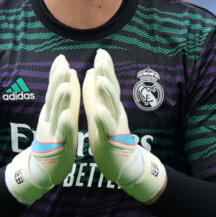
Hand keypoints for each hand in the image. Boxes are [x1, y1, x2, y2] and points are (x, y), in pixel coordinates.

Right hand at [5, 55, 79, 204]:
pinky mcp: (58, 146)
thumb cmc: (56, 138)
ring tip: (65, 85)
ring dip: (60, 99)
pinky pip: (61, 134)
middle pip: (53, 97)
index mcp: (53, 110)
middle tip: (63, 65)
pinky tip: (67, 115)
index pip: (54, 89)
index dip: (57, 74)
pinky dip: (64, 124)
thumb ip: (64, 96)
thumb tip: (69, 73)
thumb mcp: (61, 114)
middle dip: (57, 81)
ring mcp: (53, 132)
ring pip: (56, 113)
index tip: (61, 58)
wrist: (45, 168)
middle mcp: (50, 119)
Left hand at [82, 49, 166, 202]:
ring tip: (101, 79)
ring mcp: (114, 127)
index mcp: (109, 106)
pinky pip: (108, 129)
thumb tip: (94, 71)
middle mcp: (114, 113)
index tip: (101, 51)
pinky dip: (104, 119)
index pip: (108, 83)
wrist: (121, 165)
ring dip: (106, 93)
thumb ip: (95, 93)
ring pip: (111, 107)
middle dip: (107, 73)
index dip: (105, 67)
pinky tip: (99, 110)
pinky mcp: (112, 141)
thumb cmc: (108, 136)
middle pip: (112, 90)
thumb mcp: (99, 112)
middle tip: (102, 57)